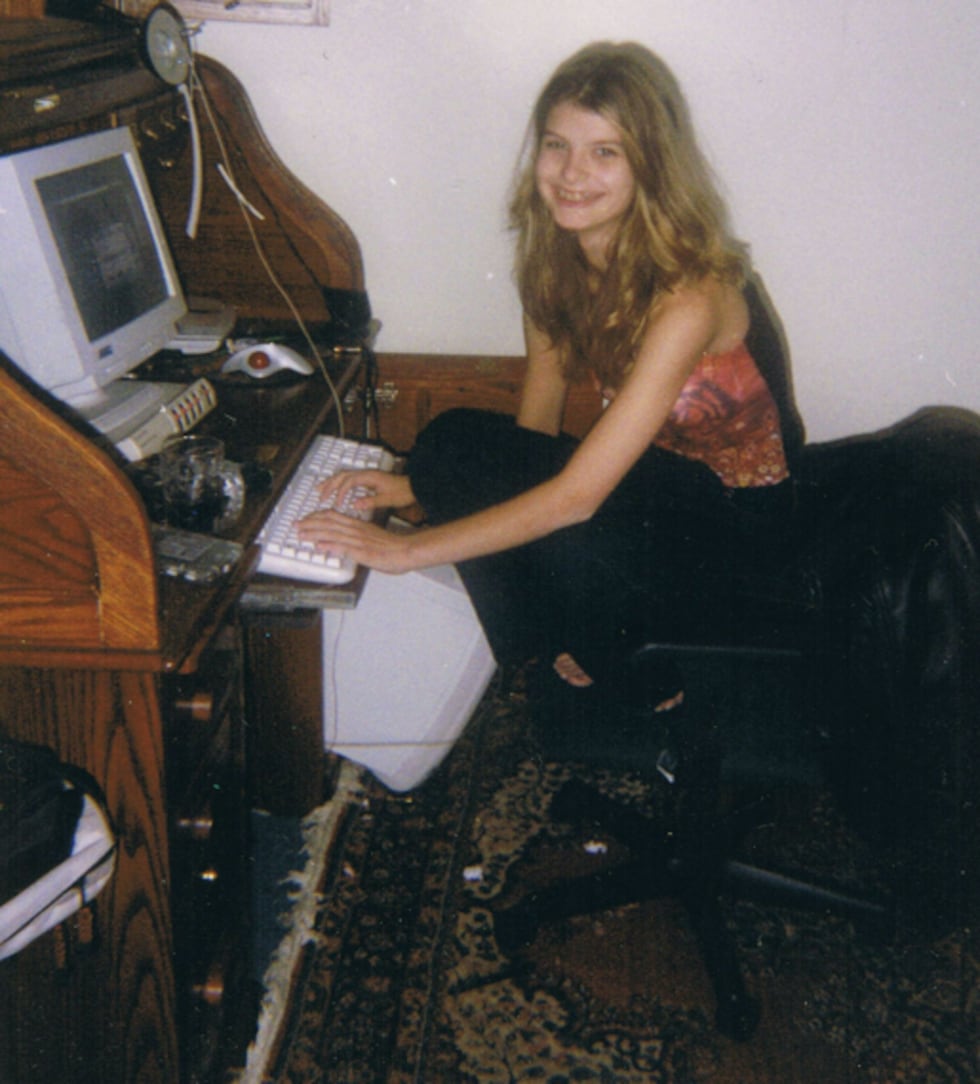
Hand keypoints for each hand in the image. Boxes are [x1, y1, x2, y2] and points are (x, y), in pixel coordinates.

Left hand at [296, 509, 413, 573]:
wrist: (407, 550)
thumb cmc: (393, 547)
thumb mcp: (372, 538)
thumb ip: (357, 538)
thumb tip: (343, 543)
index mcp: (358, 525)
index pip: (334, 516)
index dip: (317, 517)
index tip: (305, 519)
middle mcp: (356, 530)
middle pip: (329, 522)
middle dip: (310, 524)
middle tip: (296, 526)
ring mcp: (359, 540)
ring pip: (333, 533)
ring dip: (314, 533)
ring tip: (301, 534)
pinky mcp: (363, 551)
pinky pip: (343, 546)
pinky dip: (330, 545)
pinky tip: (319, 546)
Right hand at [318, 469, 414, 513]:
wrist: (413, 486)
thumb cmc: (402, 492)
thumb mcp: (388, 499)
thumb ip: (371, 502)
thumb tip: (354, 505)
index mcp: (369, 477)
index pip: (349, 482)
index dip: (340, 493)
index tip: (336, 505)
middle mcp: (366, 473)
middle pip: (342, 476)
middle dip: (330, 486)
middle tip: (320, 497)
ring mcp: (366, 475)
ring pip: (343, 476)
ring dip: (331, 482)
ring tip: (319, 490)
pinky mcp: (367, 479)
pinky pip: (348, 479)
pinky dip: (338, 483)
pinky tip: (334, 489)